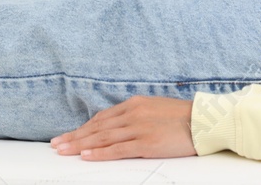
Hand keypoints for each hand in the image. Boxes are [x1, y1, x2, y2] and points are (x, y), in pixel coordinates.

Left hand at [51, 95, 195, 159]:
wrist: (204, 120)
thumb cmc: (182, 117)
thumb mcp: (154, 109)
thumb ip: (136, 115)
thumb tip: (119, 125)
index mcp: (134, 104)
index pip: (102, 117)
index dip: (83, 128)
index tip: (69, 135)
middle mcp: (133, 113)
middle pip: (97, 127)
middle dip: (74, 136)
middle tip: (56, 144)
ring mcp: (138, 128)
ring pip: (102, 137)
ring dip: (79, 144)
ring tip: (63, 150)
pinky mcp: (146, 143)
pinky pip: (117, 149)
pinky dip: (99, 153)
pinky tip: (86, 156)